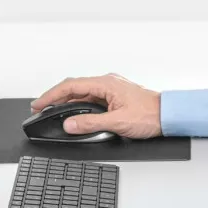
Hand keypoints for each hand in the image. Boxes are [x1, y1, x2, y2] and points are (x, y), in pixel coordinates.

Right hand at [31, 73, 161, 138]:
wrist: (169, 115)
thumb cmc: (150, 115)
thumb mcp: (117, 122)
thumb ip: (90, 123)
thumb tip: (69, 124)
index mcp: (105, 83)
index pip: (70, 86)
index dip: (51, 95)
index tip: (38, 104)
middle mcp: (107, 83)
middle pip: (73, 88)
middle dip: (54, 97)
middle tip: (40, 108)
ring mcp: (111, 89)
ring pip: (82, 94)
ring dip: (66, 102)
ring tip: (52, 111)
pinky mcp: (114, 97)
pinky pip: (91, 99)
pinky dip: (78, 105)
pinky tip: (74, 113)